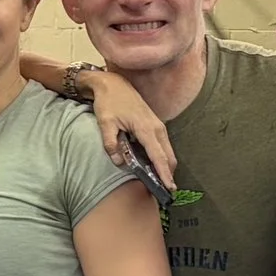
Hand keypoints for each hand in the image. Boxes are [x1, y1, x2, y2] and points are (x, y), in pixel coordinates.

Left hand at [80, 72, 178, 189]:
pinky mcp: (155, 125)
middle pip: (169, 156)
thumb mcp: (105, 123)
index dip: (164, 174)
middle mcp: (157, 128)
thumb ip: (111, 143)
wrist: (113, 84)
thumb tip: (118, 162)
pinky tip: (155, 167)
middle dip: (168, 174)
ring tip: (161, 183)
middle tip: (164, 192)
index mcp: (146, 128)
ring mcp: (158, 126)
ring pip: (167, 151)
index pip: (159, 156)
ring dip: (166, 167)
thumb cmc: (109, 102)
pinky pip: (163, 145)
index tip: (169, 188)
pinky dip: (162, 158)